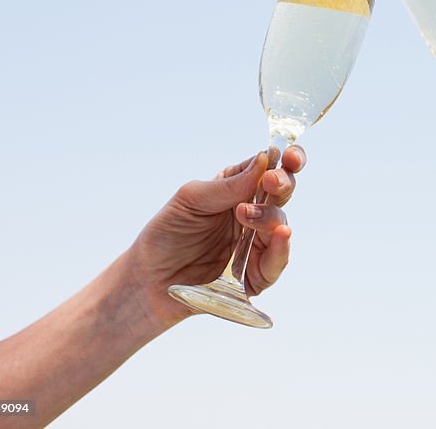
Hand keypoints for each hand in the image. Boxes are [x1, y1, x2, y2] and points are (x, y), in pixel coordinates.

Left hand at [128, 146, 305, 325]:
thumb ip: (228, 184)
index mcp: (238, 189)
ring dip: (271, 216)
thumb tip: (264, 160)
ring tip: (246, 215)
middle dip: (283, 183)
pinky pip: (276, 261)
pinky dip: (281, 247)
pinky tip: (281, 235)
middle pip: (282, 193)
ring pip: (280, 224)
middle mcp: (252, 213)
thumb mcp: (190, 200)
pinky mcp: (255, 274)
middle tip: (272, 182)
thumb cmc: (166, 234)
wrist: (148, 280)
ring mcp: (255, 244)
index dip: (287, 159)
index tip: (288, 155)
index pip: (270, 168)